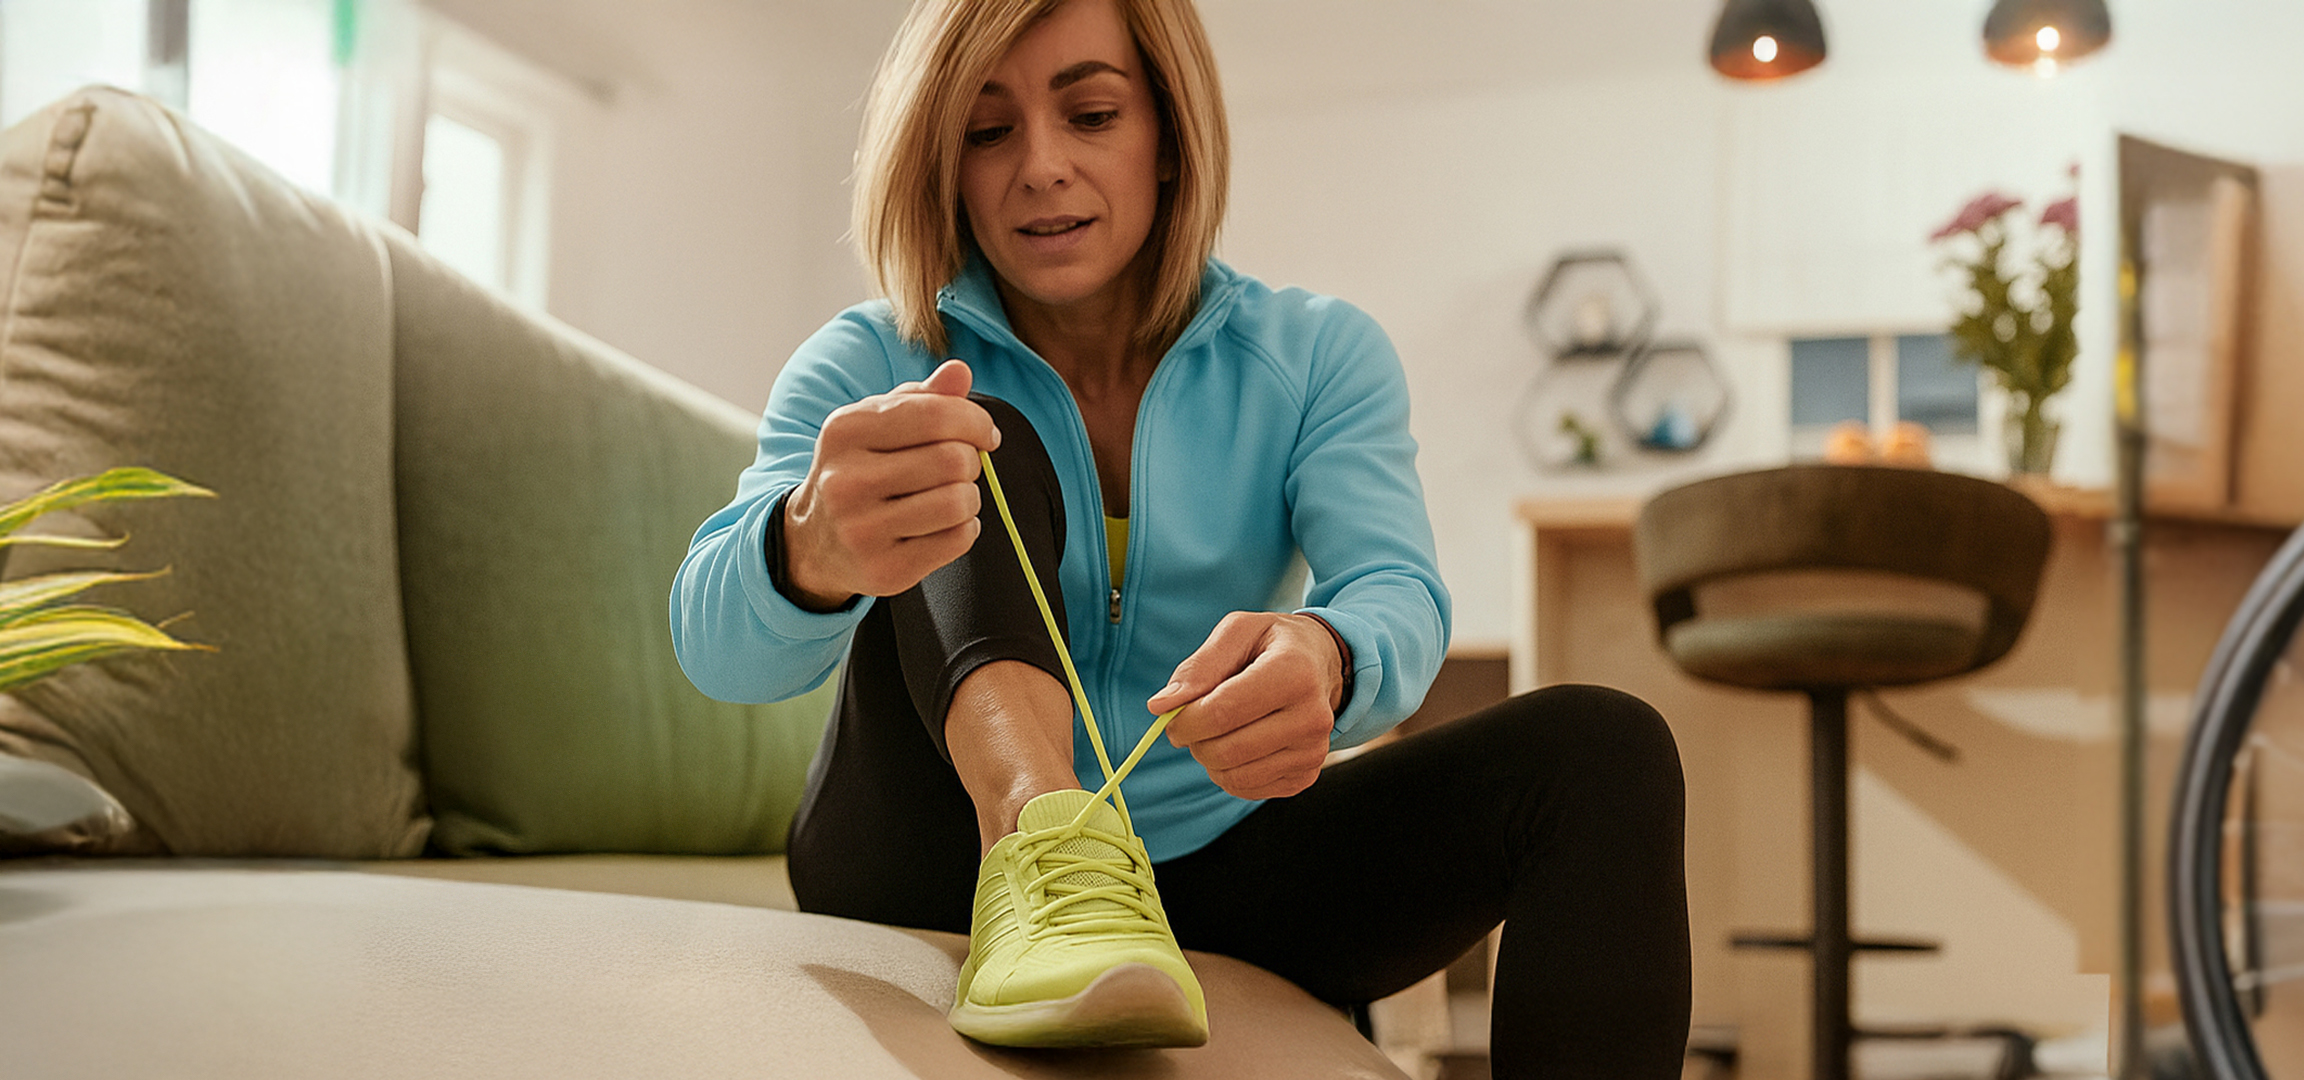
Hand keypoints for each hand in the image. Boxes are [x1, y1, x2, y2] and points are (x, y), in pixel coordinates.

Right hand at [782, 359, 1001, 608]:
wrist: (814, 540)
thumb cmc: (860, 468)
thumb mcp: (877, 424)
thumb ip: (922, 397)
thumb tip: (960, 371)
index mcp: (846, 430)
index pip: (935, 414)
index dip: (976, 421)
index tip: (985, 434)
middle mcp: (846, 480)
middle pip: (953, 459)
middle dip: (972, 461)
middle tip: (961, 468)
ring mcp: (861, 530)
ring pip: (959, 502)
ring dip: (970, 497)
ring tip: (952, 496)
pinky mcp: (884, 570)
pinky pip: (957, 540)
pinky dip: (966, 529)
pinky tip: (945, 525)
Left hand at [1148, 612, 1347, 799]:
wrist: (1321, 665)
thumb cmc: (1271, 645)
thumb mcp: (1237, 633)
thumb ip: (1198, 668)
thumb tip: (1160, 706)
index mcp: (1294, 672)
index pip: (1222, 712)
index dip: (1184, 719)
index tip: (1171, 715)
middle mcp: (1311, 717)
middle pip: (1226, 751)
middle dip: (1194, 740)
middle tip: (1194, 722)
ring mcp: (1313, 752)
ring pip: (1233, 777)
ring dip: (1209, 758)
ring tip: (1218, 731)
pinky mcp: (1306, 776)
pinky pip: (1247, 790)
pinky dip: (1228, 772)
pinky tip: (1238, 745)